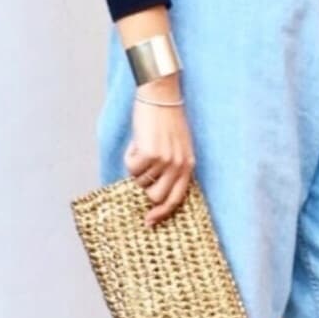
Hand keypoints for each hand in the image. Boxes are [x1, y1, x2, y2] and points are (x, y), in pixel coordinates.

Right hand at [124, 74, 195, 227]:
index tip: (149, 222)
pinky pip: (130, 168)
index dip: (163, 213)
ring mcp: (165, 161)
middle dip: (145, 186)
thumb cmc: (166, 119)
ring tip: (144, 146)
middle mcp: (179, 166)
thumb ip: (172, 167)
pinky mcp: (149, 154)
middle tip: (141, 168)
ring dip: (137, 166)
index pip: (177, 198)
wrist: (161, 95)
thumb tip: (153, 189)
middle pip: (156, 196)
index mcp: (188, 165)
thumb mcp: (177, 146)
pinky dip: (130, 155)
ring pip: (140, 181)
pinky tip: (138, 140)